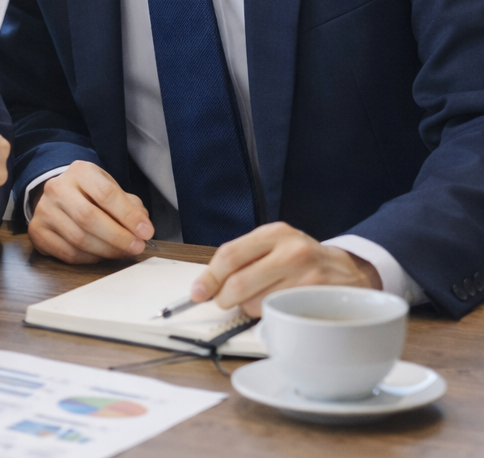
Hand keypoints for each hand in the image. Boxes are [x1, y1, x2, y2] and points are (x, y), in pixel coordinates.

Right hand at [28, 161, 154, 262]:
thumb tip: (142, 229)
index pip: (105, 194)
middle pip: (88, 217)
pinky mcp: (37, 231)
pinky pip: (67, 253)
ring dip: (106, 251)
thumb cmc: (91, 195)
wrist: (60, 196)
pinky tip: (100, 254)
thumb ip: (130, 207)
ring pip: (78, 238)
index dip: (128, 216)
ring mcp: (44, 210)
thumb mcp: (112, 190)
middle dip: (117, 237)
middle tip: (136, 247)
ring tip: (122, 252)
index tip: (146, 232)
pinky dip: (89, 259)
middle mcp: (57, 188)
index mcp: (80, 172)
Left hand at [192, 222, 380, 315]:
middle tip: (222, 301)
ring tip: (261, 299)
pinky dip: (268, 315)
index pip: (230, 254)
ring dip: (248, 308)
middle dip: (223, 297)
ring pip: (256, 302)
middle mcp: (292, 250)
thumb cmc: (303, 261)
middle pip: (239, 282)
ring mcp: (307, 274)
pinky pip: (277, 313)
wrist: (351, 272)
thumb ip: (243, 259)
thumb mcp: (275, 247)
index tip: (197, 292)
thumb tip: (206, 285)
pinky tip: (277, 307)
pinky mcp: (318, 297)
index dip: (209, 277)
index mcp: (274, 233)